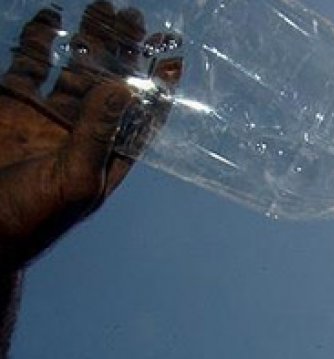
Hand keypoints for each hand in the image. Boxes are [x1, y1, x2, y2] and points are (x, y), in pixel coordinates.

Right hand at [0, 2, 178, 270]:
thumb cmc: (31, 218)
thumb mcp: (74, 179)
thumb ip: (98, 134)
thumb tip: (126, 88)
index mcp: (105, 156)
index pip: (142, 116)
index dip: (159, 88)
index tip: (174, 56)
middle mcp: (80, 133)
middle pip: (110, 82)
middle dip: (124, 51)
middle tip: (137, 16)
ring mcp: (44, 118)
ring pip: (72, 69)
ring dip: (89, 40)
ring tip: (105, 8)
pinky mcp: (10, 106)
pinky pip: (28, 65)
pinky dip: (39, 40)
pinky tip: (51, 17)